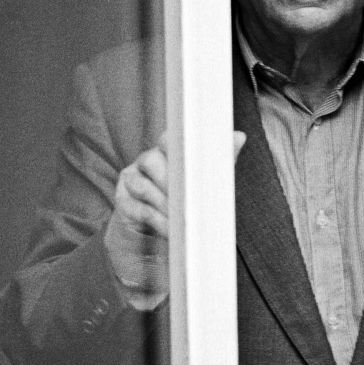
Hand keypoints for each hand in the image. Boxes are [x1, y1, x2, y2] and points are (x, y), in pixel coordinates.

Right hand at [106, 131, 247, 299]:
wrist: (158, 228)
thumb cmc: (186, 197)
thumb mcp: (206, 179)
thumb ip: (222, 158)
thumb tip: (240, 136)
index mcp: (167, 150)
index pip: (168, 139)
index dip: (174, 146)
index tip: (189, 159)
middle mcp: (147, 161)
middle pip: (151, 161)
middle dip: (170, 180)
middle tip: (188, 197)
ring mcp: (132, 180)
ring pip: (144, 186)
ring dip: (165, 204)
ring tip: (182, 217)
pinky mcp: (123, 202)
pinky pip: (138, 209)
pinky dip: (157, 220)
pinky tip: (171, 229)